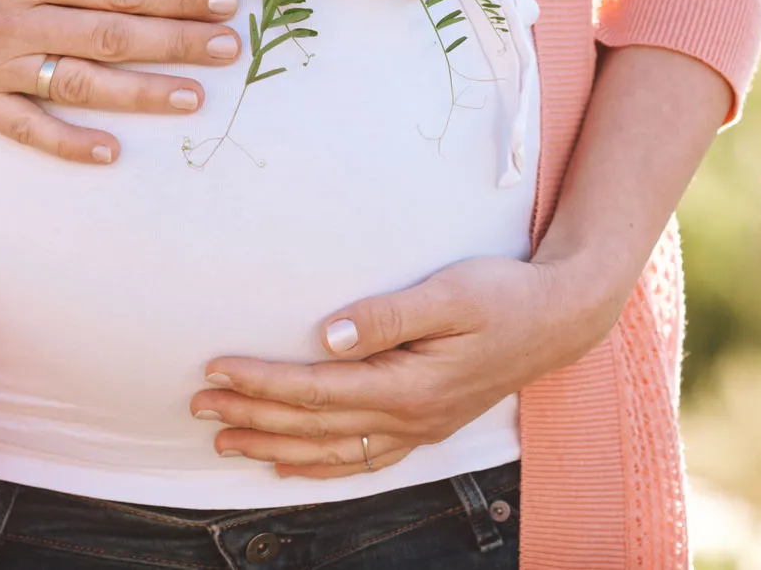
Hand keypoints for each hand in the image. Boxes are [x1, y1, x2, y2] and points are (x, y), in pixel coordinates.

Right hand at [0, 0, 241, 164]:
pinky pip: (25, 128)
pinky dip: (67, 142)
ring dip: (140, 93)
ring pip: (77, 84)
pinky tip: (112, 151)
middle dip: (176, 42)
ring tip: (192, 98)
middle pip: (110, 35)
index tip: (222, 3)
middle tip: (228, 51)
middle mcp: (12, 17)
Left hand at [190, 256, 624, 477]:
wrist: (562, 318)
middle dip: (252, 416)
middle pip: (314, 426)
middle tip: (198, 406)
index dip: (262, 381)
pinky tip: (288, 464)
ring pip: (332, 451)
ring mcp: (419, 429)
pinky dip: (319, 466)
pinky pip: (362, 460)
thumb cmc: (504, 295)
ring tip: (226, 439)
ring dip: (274, 446)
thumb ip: (387, 315)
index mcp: (409, 386)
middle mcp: (410, 418)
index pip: (316, 389)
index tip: (217, 368)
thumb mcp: (449, 293)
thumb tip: (328, 334)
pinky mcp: (427, 426)